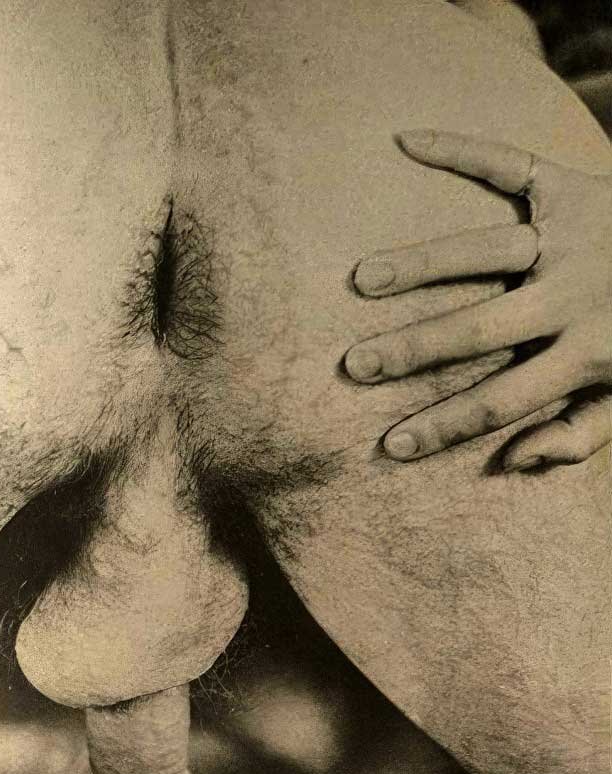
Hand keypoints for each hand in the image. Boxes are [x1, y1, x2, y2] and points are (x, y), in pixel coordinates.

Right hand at [345, 129, 611, 470]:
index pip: (501, 400)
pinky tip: (408, 143)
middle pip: (479, 328)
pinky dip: (460, 149)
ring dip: (420, 264)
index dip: (446, 426)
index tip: (393, 445)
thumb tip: (508, 461)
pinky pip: (512, 164)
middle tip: (355, 364)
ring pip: (484, 250)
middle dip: (412, 348)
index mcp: (588, 355)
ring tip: (364, 278)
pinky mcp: (576, 187)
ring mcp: (573, 237)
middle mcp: (574, 297)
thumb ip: (576, 439)